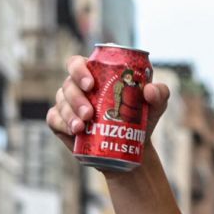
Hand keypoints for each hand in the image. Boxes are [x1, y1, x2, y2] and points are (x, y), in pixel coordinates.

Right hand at [47, 55, 170, 151]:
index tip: (90, 84)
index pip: (77, 63)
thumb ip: (160, 93)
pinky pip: (53, 119)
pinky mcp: (62, 124)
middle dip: (76, 98)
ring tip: (82, 127)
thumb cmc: (140, 120)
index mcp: (94, 74)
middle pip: (68, 84)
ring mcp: (68, 105)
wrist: (129, 150)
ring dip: (69, 114)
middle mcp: (77, 87)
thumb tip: (149, 90)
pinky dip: (61, 124)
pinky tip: (74, 132)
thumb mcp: (155, 106)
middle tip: (89, 113)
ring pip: (61, 102)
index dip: (79, 70)